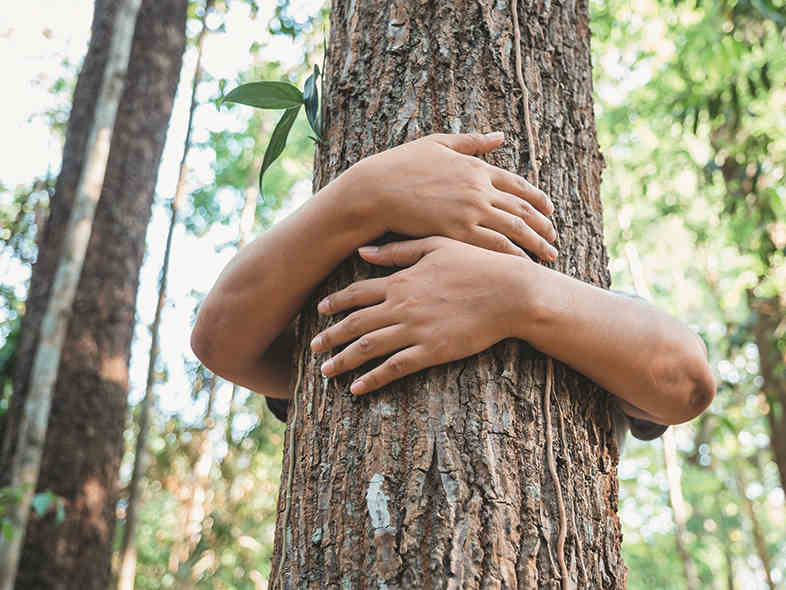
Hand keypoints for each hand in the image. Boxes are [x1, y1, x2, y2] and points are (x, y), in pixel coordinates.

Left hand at [309, 237, 532, 394]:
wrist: (509, 292)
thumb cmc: (477, 265)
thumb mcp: (436, 246)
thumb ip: (398, 251)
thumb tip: (363, 251)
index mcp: (402, 280)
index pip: (358, 293)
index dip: (336, 303)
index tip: (320, 311)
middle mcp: (402, 306)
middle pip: (355, 324)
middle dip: (330, 337)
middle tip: (313, 348)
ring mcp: (415, 330)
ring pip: (368, 348)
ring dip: (343, 361)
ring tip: (326, 372)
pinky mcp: (431, 351)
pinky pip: (394, 368)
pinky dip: (372, 379)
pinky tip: (357, 389)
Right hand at [351, 132, 557, 260]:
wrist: (376, 190)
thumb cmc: (400, 165)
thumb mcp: (438, 144)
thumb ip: (471, 142)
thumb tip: (500, 136)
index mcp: (476, 167)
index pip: (518, 185)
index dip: (537, 199)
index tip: (549, 209)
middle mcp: (479, 189)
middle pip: (522, 210)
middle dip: (543, 225)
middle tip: (555, 237)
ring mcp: (470, 211)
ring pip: (514, 231)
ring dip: (535, 244)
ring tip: (549, 255)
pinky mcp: (457, 232)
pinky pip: (494, 246)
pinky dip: (512, 256)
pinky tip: (523, 265)